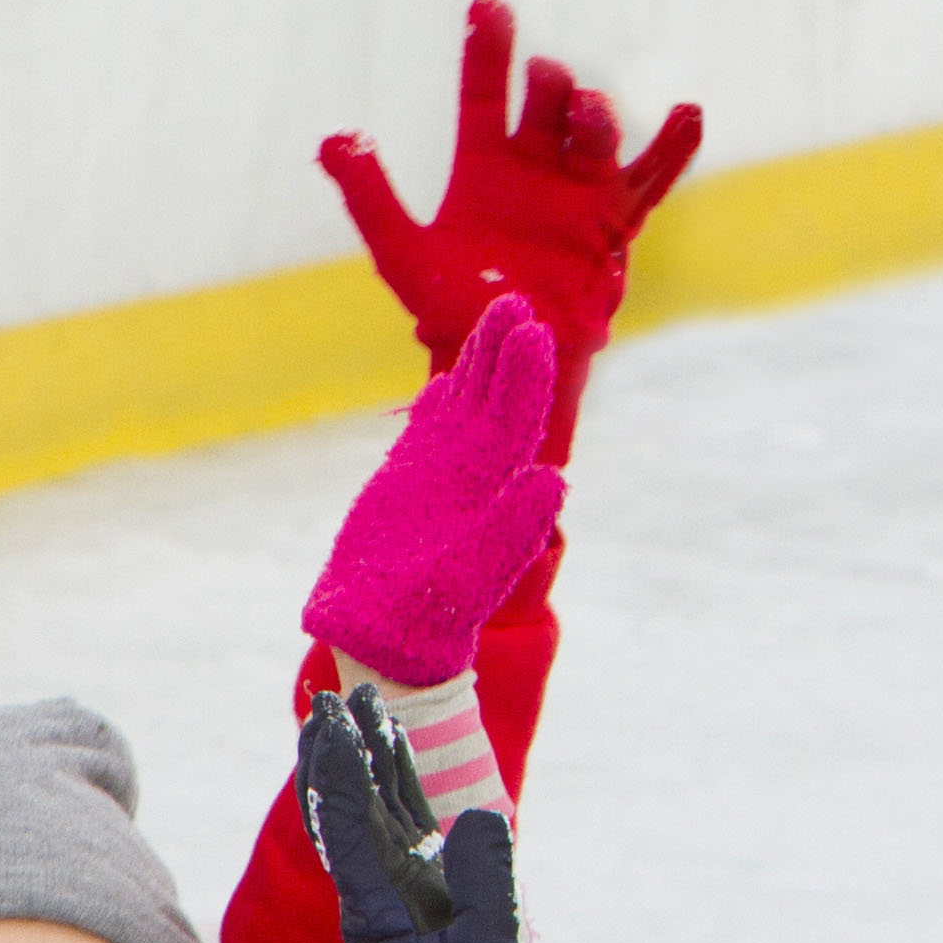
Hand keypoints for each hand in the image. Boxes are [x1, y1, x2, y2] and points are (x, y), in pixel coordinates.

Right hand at [303, 293, 563, 689]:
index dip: (525, 374)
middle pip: (496, 399)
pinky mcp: (405, 488)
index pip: (516, 417)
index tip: (532, 330)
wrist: (389, 641)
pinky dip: (436, 409)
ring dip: (478, 363)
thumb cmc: (432, 618)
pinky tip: (443, 386)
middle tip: (516, 301)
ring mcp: (439, 477)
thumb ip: (514, 527)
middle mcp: (471, 474)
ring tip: (497, 314)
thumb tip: (553, 479)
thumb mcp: (477, 574)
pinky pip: (426, 438)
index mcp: (492, 487)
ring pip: (463, 406)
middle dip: (506, 350)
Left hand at [320, 0, 702, 461]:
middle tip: (545, 83)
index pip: (487, 94)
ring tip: (586, 113)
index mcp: (483, 168)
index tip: (487, 6)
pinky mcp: (614, 220)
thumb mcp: (402, 251)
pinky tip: (689, 114)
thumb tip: (333, 139)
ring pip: (594, 129)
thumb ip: (370, 196)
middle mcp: (533, 170)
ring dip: (593, 112)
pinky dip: (674, 146)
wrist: (502, 359)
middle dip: (550, 84)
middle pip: (548, 101)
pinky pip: (653, 175)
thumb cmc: (450, 312)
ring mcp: (577, 191)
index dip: (487, 50)